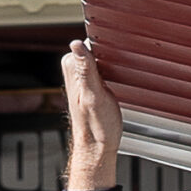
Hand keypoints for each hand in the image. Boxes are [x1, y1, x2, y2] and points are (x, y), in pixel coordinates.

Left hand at [60, 40, 123, 190]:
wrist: (97, 147)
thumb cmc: (97, 127)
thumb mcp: (94, 96)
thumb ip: (86, 69)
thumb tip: (76, 44)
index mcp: (72, 67)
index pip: (92, 42)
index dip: (108, 48)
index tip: (118, 60)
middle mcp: (74, 70)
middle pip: (98, 48)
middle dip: (112, 57)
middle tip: (118, 77)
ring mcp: (83, 76)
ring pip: (102, 58)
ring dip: (115, 65)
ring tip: (119, 81)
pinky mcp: (92, 84)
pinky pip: (105, 68)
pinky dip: (114, 72)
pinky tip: (118, 83)